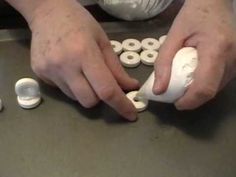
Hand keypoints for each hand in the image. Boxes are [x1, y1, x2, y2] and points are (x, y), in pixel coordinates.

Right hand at [29, 0, 138, 119]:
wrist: (46, 11)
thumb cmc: (79, 22)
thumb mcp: (103, 41)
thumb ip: (116, 68)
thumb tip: (129, 88)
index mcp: (84, 53)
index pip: (106, 89)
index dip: (121, 105)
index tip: (131, 114)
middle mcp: (65, 66)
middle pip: (89, 101)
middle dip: (100, 97)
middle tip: (101, 83)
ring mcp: (49, 71)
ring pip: (75, 98)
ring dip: (85, 91)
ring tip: (81, 71)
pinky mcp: (39, 74)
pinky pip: (62, 91)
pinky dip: (71, 86)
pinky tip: (67, 68)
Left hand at [154, 0, 235, 109]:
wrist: (214, 4)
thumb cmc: (192, 16)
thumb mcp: (173, 36)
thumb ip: (163, 63)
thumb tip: (158, 90)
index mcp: (216, 49)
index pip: (204, 87)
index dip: (189, 101)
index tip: (176, 103)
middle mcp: (233, 58)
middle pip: (211, 91)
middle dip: (192, 98)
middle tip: (176, 94)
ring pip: (216, 89)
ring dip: (198, 92)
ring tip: (183, 84)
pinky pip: (219, 82)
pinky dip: (204, 84)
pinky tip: (194, 77)